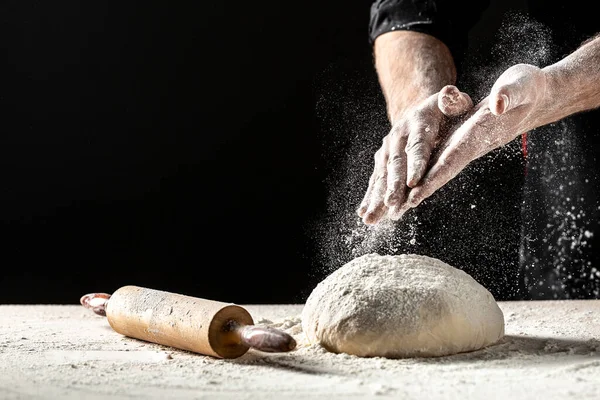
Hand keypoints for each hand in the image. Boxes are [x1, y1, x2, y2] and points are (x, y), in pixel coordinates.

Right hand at [357, 85, 472, 224]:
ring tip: (370, 218)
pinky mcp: (382, 161)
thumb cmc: (442, 111)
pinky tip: (363, 214)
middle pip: (396, 165)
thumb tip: (451, 95)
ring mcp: (387, 150)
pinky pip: (375, 181)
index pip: (418, 146)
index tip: (413, 182)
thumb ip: (453, 102)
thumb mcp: (451, 102)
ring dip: (376, 198)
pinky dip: (369, 198)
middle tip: (391, 204)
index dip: (415, 164)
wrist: (415, 110)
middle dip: (392, 186)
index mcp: (418, 124)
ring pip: (381, 177)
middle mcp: (398, 138)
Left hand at [405, 64, 547, 209]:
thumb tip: (498, 104)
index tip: (415, 194)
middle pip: (440, 173)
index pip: (453, 158)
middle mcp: (469, 146)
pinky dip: (421, 179)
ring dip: (416, 191)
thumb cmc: (527, 88)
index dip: (433, 176)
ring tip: (393, 211)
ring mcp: (464, 147)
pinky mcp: (460, 143)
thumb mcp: (521, 85)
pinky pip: (437, 164)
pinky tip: (406, 191)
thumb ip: (511, 94)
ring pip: (436, 172)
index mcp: (479, 133)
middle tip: (395, 212)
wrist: (535, 98)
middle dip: (419, 192)